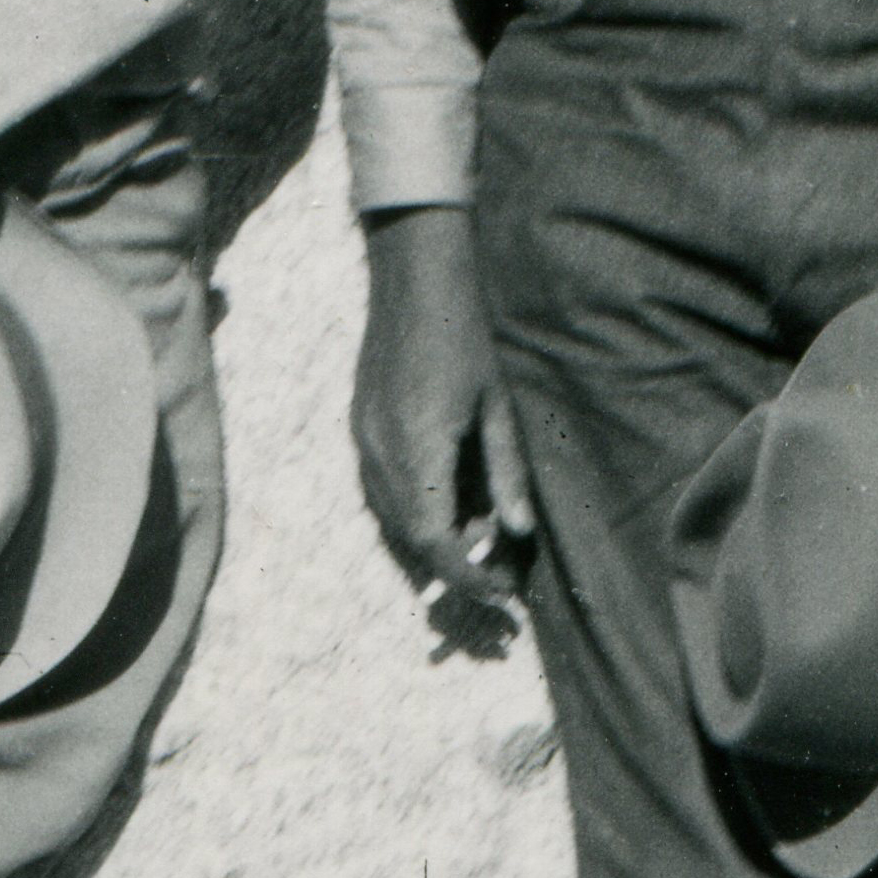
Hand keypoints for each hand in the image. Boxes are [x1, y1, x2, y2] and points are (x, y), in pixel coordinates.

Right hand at [351, 208, 539, 657]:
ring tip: (480, 537)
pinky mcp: (359, 431)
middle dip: (454, 568)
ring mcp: (363, 443)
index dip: (469, 578)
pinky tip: (447, 504)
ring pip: (392, 521)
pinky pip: (381, 494)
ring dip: (433, 542)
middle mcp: (381, 455)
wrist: (411, 280)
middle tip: (499, 581)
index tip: (502, 596)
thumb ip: (506, 474)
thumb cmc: (466, 338)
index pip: (436, 542)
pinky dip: (413, 514)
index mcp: (419, 451)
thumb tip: (517, 533)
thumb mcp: (498, 409)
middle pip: (410, 541)